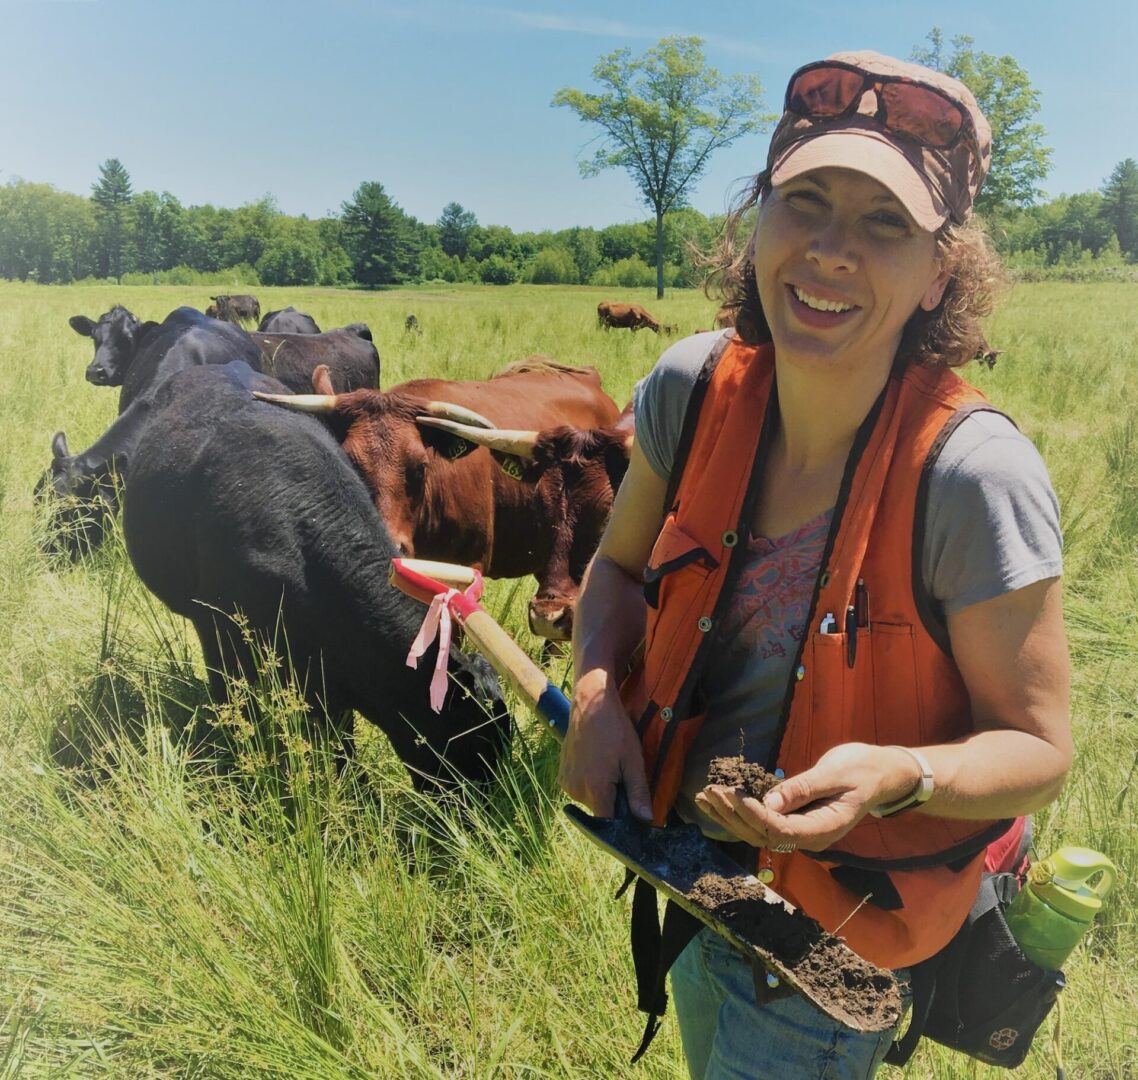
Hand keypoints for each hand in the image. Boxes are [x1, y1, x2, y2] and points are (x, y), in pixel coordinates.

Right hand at [558, 667, 652, 819]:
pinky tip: (598, 764)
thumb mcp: (633, 760)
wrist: (590, 703)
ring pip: (590, 800)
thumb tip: (646, 820)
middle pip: (599, 811)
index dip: (622, 822)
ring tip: (611, 767)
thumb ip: (638, 793)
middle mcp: (576, 789)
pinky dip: (590, 783)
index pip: (607, 824)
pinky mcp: (562, 774)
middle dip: (614, 802)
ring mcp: (566, 782)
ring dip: (602, 792)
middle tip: (624, 778)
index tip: (633, 812)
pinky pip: (580, 789)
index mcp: (595, 788)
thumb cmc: (615, 729)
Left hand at [694, 743, 921, 851]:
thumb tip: (770, 801)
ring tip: (704, 797)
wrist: (881, 773)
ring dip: (730, 816)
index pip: (779, 828)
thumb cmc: (862, 769)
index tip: (730, 794)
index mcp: (824, 829)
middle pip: (762, 834)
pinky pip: (763, 822)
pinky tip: (719, 801)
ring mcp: (801, 832)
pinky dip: (740, 812)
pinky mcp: (795, 821)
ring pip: (758, 832)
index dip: (752, 814)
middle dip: (732, 815)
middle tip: (708, 792)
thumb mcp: (834, 773)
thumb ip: (803, 789)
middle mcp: (809, 838)